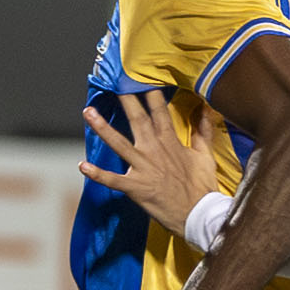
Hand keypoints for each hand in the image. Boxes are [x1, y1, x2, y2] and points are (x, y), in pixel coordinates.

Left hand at [79, 88, 222, 238]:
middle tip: (113, 80)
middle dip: (125, 99)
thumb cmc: (202, 186)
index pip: (159, 110)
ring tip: (87, 112)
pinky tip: (82, 166)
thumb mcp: (205, 155)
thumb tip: (207, 108)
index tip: (140, 74)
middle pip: (137, 119)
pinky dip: (97, 174)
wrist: (199, 215)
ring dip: (102, 128)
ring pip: (119, 144)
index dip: (149, 92)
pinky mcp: (135, 187)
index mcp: (170, 141)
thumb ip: (203, 130)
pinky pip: (113, 180)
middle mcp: (154, 150)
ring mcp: (143, 167)